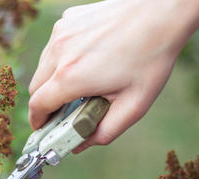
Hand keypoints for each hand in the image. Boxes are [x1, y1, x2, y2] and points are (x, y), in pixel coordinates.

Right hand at [28, 0, 198, 152]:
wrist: (162, 11)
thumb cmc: (151, 56)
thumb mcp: (134, 105)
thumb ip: (105, 132)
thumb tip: (81, 145)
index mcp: (71, 77)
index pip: (37, 106)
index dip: (38, 121)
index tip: (43, 129)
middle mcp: (59, 53)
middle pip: (35, 87)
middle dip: (45, 103)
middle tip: (63, 111)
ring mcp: (61, 33)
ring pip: (43, 66)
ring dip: (53, 80)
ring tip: (81, 84)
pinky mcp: (67, 20)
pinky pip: (55, 47)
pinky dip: (62, 58)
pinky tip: (88, 59)